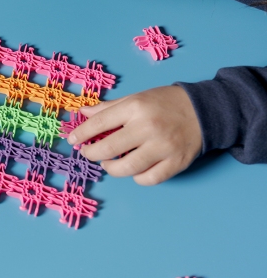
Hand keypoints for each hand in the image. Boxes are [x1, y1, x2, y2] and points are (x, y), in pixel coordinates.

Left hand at [67, 86, 202, 185]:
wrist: (204, 111)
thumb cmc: (165, 103)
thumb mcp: (136, 98)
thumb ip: (109, 108)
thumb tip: (83, 113)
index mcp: (136, 107)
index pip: (100, 123)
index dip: (82, 134)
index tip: (73, 141)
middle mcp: (148, 127)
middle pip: (109, 148)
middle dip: (92, 153)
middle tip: (88, 153)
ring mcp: (163, 147)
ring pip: (127, 168)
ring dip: (111, 168)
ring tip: (108, 163)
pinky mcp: (176, 163)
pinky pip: (148, 179)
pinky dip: (136, 177)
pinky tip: (133, 170)